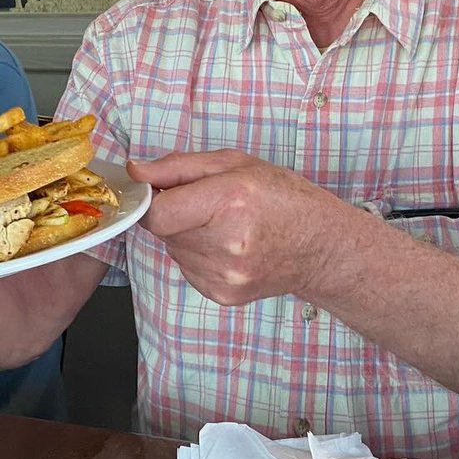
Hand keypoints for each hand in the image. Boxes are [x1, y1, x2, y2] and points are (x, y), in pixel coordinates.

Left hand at [128, 150, 362, 305]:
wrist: (322, 247)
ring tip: (225, 227)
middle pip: (164, 231)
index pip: (157, 213)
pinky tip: (229, 247)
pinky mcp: (223, 294)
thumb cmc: (284, 198)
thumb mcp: (236, 164)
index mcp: (230, 202)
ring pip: (175, 250)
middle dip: (178, 214)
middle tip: (210, 205)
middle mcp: (226, 244)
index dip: (154, 200)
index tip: (164, 192)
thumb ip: (178, 167)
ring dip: (188, 236)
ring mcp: (225, 275)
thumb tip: (136, 173)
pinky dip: (200, 256)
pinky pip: (188, 269)